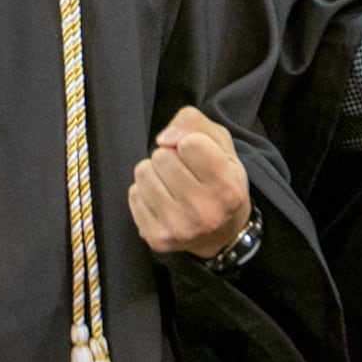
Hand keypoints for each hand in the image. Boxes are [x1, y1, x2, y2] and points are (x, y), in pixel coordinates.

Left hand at [128, 107, 252, 257]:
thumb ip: (193, 123)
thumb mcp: (221, 143)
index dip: (191, 142)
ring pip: (143, 173)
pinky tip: (164, 202)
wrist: (223, 232)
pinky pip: (134, 194)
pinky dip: (145, 193)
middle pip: (161, 156)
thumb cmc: (221, 180)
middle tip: (186, 173)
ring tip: (173, 186)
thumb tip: (163, 138)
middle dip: (170, 157)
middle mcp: (205, 212)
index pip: (190, 143)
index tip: (199, 156)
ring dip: (155, 173)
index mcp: (228, 187)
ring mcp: (179, 228)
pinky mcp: (157, 238)